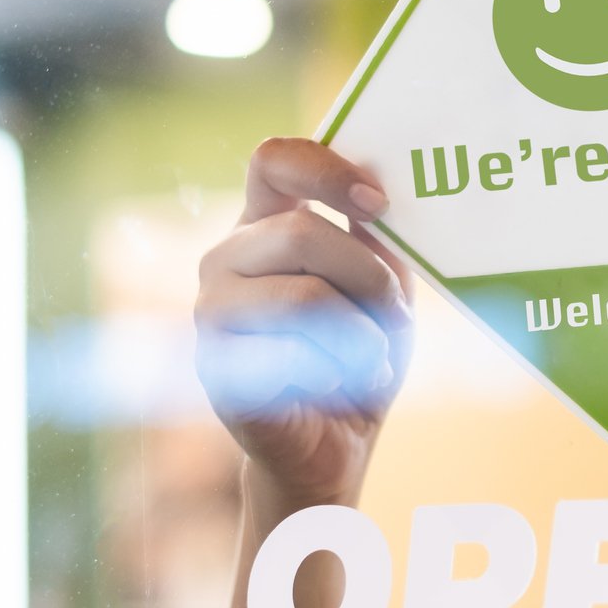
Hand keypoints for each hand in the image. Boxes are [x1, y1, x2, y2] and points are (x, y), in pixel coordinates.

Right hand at [194, 137, 413, 504]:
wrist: (332, 447)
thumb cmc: (358, 359)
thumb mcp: (381, 289)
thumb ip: (376, 240)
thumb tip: (377, 191)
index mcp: (265, 227)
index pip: (274, 161)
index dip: (325, 169)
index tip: (379, 203)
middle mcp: (225, 259)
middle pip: (301, 233)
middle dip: (368, 278)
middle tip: (396, 317)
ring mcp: (211, 310)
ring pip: (303, 295)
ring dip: (362, 333)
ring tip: (374, 361)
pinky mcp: (215, 365)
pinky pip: (292, 353)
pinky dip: (339, 372)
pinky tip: (341, 385)